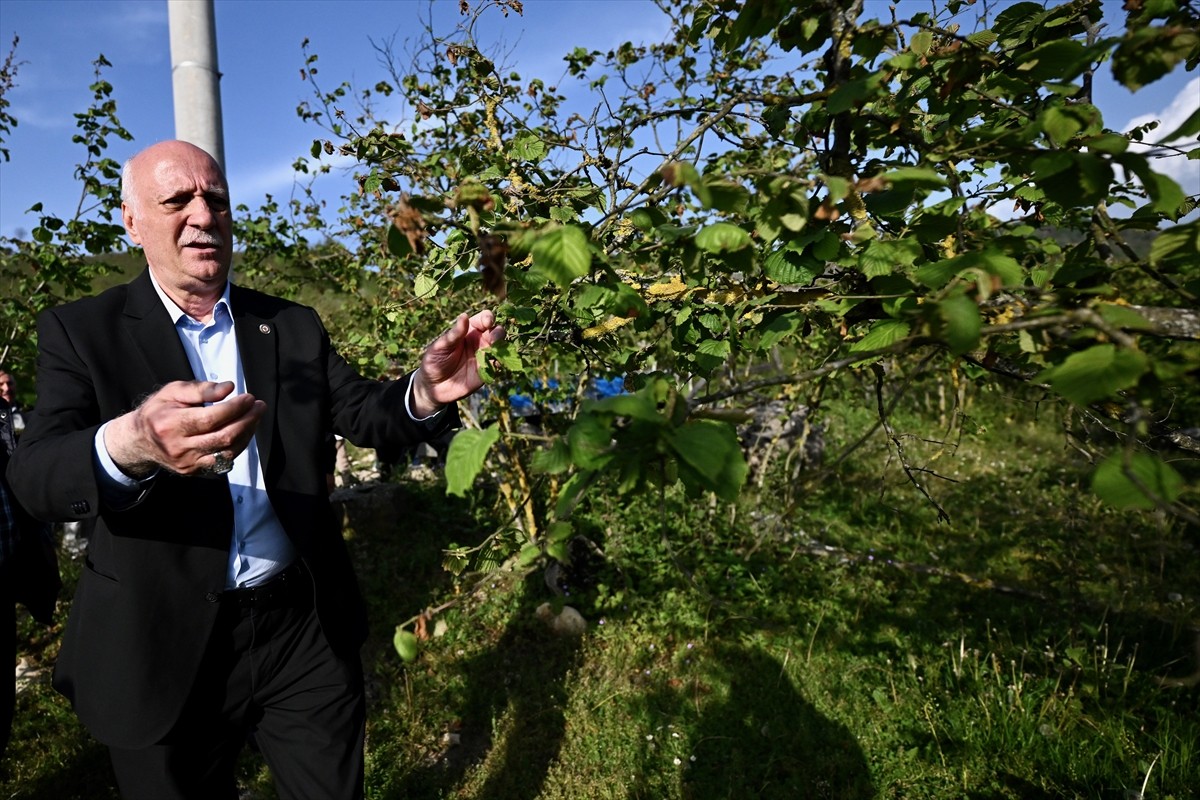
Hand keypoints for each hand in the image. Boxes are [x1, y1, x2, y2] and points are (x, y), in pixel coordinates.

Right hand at [103, 381, 264, 477]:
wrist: (139, 441)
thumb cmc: (158, 411)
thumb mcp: (172, 391)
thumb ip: (200, 389)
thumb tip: (228, 388)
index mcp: (171, 425)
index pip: (211, 419)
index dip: (235, 408)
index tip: (249, 397)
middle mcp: (179, 447)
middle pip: (223, 437)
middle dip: (247, 420)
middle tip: (259, 406)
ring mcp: (187, 463)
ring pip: (227, 452)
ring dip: (247, 433)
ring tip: (254, 417)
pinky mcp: (194, 472)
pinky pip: (224, 461)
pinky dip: (239, 446)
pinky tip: (244, 431)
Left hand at [411, 310, 505, 416]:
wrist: (434, 386)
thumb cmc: (435, 361)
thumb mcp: (441, 346)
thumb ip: (454, 333)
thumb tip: (464, 315)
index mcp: (468, 331)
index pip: (483, 319)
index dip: (488, 318)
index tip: (487, 322)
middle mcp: (479, 341)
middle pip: (496, 331)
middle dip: (498, 333)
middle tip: (493, 340)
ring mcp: (485, 356)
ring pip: (501, 347)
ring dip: (502, 347)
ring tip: (495, 351)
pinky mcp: (487, 371)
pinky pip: (498, 364)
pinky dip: (500, 362)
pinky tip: (494, 364)